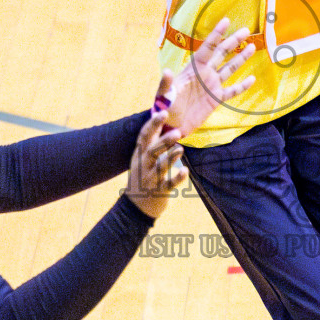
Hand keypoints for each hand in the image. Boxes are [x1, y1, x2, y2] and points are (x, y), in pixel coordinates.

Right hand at [125, 105, 186, 219]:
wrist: (135, 207)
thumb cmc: (143, 177)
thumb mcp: (142, 159)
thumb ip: (151, 141)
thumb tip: (159, 118)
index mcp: (139, 155)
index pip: (143, 137)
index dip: (152, 124)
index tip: (163, 112)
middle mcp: (143, 166)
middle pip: (151, 151)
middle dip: (163, 141)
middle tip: (177, 132)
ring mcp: (151, 179)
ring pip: (159, 167)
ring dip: (170, 158)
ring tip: (180, 149)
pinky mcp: (159, 191)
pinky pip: (168, 184)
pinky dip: (177, 178)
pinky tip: (185, 171)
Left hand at [165, 18, 255, 134]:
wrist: (171, 125)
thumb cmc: (165, 108)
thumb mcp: (164, 95)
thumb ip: (166, 83)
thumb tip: (166, 71)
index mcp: (193, 69)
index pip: (207, 48)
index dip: (216, 34)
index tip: (226, 21)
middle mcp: (204, 74)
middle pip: (222, 54)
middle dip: (233, 41)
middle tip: (246, 30)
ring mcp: (212, 86)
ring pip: (229, 69)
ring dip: (240, 58)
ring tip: (251, 46)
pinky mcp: (216, 99)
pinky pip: (232, 91)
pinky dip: (242, 86)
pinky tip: (252, 79)